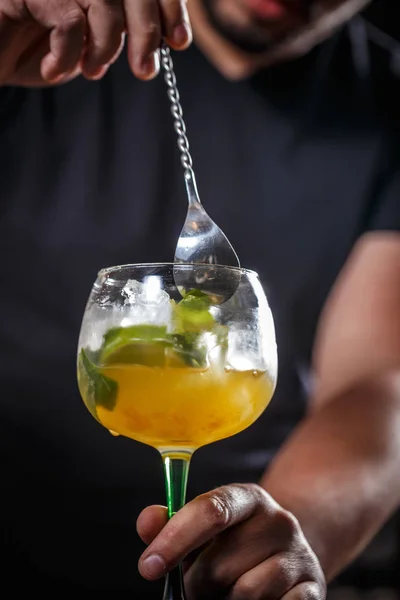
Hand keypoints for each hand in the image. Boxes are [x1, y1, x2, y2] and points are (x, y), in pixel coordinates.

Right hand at [0, 0, 190, 86]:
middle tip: (145, 70)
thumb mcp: (86, 46)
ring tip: (92, 72)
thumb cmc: (33, 52)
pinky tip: (54, 69)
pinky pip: (68, 18)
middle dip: (146, 31)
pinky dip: (67, 53)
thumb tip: (161, 38)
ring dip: (105, 46)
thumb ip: (118, 34)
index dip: (167, 8)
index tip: (179, 42)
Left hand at [137, 484, 326, 598]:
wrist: (287, 558)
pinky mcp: (314, 588)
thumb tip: (147, 522)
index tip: (149, 566)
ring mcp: (300, 554)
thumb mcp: (202, 530)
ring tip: (229, 592)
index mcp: (248, 497)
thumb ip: (170, 525)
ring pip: (246, 591)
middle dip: (199, 583)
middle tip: (201, 584)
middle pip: (220, 563)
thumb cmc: (232, 546)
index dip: (175, 539)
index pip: (211, 510)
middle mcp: (279, 520)